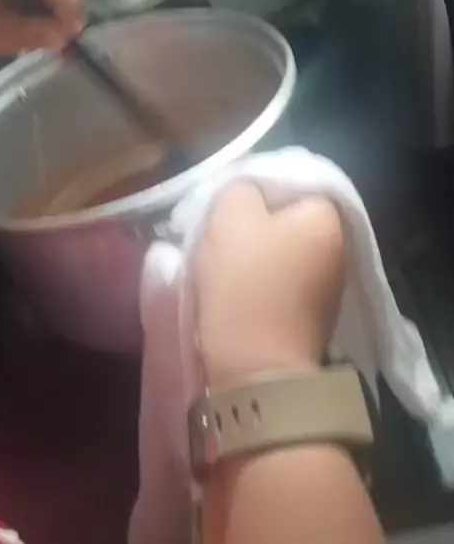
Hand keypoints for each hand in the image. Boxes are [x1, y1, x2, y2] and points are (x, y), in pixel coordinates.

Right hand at [193, 184, 345, 383]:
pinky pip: (282, 282)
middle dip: (253, 222)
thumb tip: (248, 192)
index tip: (225, 204)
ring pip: (282, 251)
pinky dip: (260, 282)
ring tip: (218, 262)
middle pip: (287, 219)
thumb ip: (240, 189)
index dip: (255, 188)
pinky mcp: (312, 317)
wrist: (256, 372)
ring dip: (254, 254)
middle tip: (216, 232)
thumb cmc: (245, 284)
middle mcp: (338, 248)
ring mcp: (328, 287)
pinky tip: (232, 290)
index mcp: (326, 217)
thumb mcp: (229, 216)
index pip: (292, 182)